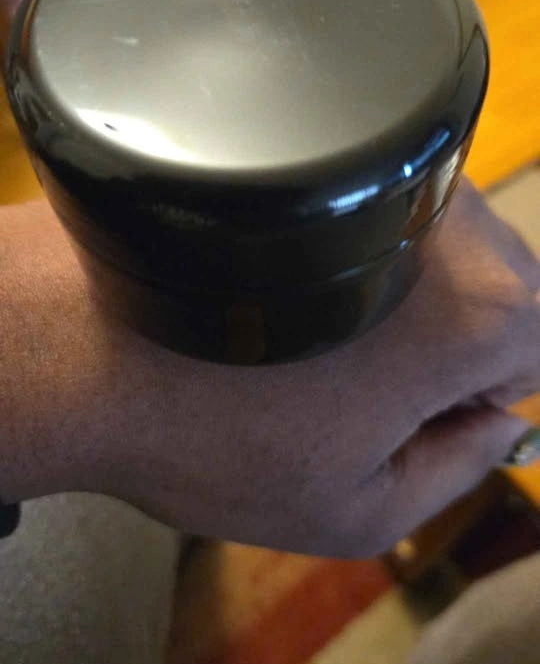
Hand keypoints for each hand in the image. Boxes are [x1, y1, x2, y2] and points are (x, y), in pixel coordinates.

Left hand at [1, 179, 538, 556]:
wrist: (82, 338)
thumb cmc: (215, 436)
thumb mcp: (354, 509)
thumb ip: (457, 471)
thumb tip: (497, 426)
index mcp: (482, 310)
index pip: (536, 356)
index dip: (473, 400)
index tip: (402, 417)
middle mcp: (451, 219)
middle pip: (494, 293)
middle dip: (438, 349)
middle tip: (341, 391)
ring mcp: (383, 172)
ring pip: (432, 251)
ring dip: (387, 302)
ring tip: (297, 344)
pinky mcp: (320, 154)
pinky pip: (372, 218)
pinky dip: (344, 262)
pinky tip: (275, 300)